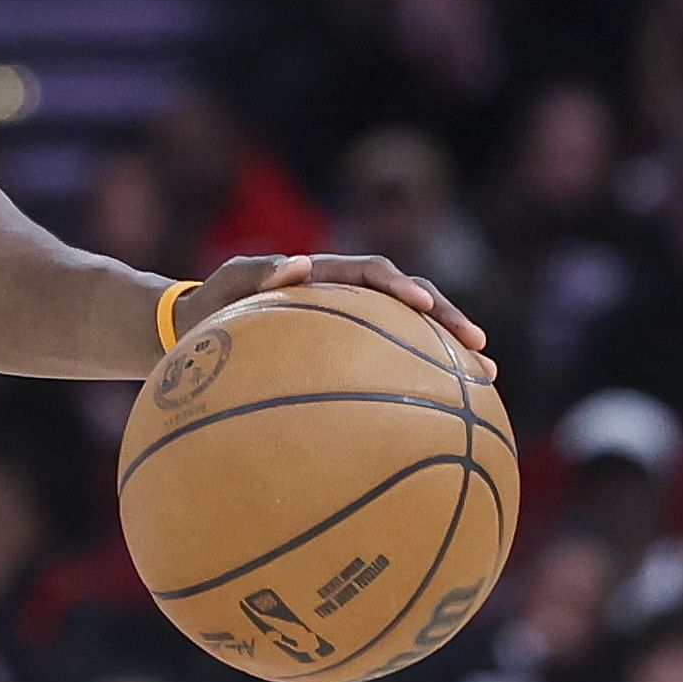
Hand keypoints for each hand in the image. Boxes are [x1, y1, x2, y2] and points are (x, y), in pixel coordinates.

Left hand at [185, 252, 496, 381]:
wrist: (196, 329)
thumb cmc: (211, 306)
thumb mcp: (226, 286)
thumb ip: (256, 273)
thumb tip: (298, 265)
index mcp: (325, 276)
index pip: (374, 273)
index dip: (402, 286)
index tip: (423, 305)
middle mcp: (348, 297)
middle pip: (411, 301)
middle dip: (449, 319)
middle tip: (479, 346)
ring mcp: (352, 328)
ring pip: (411, 335)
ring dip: (448, 351)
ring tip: (486, 377)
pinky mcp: (350, 355)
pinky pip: (390, 366)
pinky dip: (420, 381)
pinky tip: (446, 416)